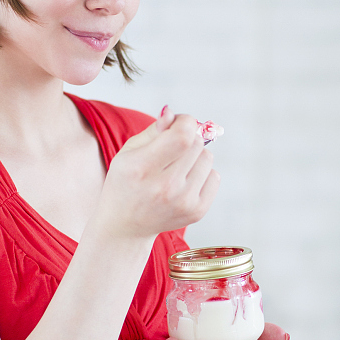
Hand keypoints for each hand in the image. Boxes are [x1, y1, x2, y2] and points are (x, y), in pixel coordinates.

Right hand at [95, 107, 219, 241]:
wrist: (125, 225)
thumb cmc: (126, 183)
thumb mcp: (128, 152)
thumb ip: (153, 131)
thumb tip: (173, 115)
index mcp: (142, 169)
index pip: (183, 136)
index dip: (185, 122)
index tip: (177, 124)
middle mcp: (165, 188)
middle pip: (196, 144)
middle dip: (188, 138)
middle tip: (172, 147)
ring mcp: (184, 202)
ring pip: (208, 158)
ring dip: (195, 156)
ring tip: (177, 167)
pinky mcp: (197, 212)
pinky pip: (214, 176)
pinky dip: (202, 173)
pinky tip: (184, 181)